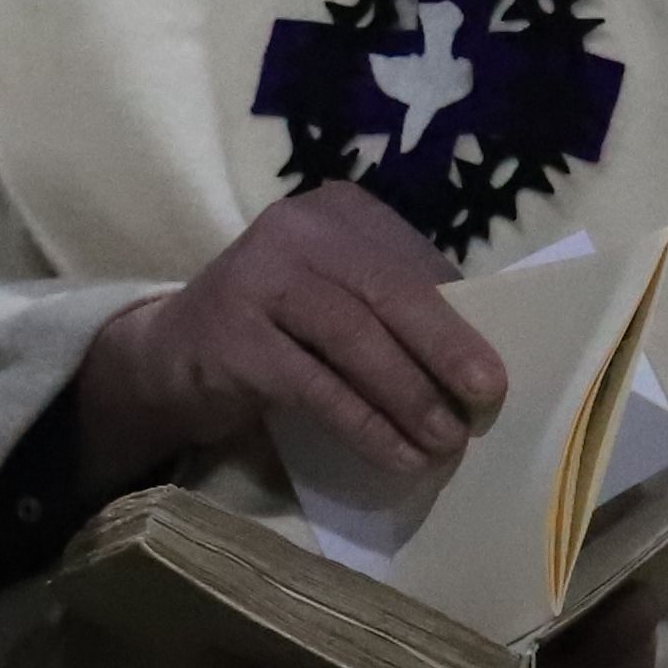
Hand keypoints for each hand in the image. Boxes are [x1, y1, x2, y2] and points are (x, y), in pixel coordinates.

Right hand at [71, 179, 509, 494]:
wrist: (171, 356)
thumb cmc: (280, 331)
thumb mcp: (338, 300)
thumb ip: (395, 309)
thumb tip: (479, 360)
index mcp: (339, 211)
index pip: (413, 261)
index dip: (462, 318)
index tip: (496, 373)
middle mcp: (297, 228)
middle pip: (390, 291)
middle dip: (445, 349)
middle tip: (486, 399)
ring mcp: (257, 275)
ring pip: (354, 337)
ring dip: (409, 396)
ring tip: (445, 442)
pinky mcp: (232, 334)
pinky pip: (315, 386)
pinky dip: (363, 425)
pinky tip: (395, 456)